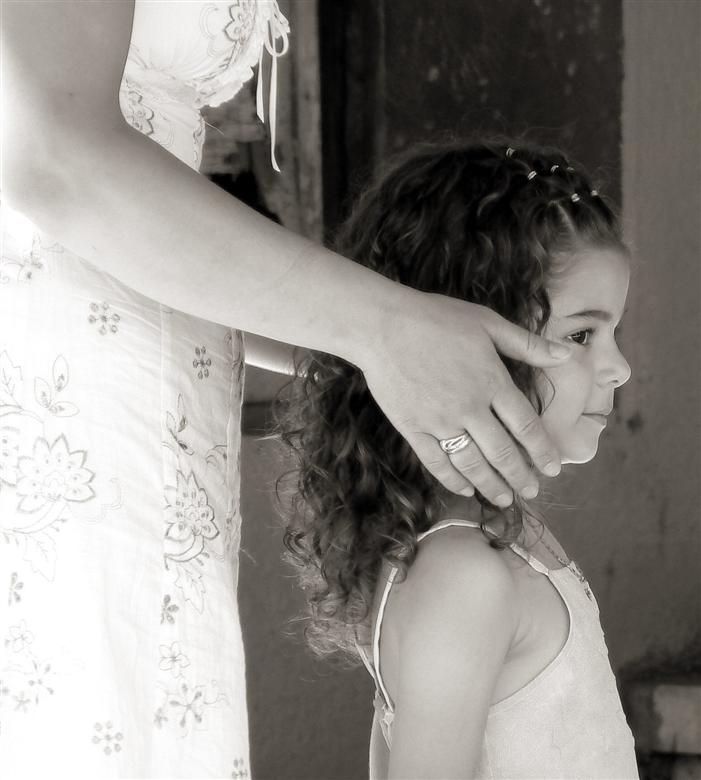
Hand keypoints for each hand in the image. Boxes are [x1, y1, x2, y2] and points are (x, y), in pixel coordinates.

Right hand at [360, 291, 570, 505]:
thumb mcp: (487, 323)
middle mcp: (470, 408)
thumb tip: (567, 354)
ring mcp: (440, 422)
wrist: (383, 326)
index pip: (526, 426)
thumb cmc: (436, 318)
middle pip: (502, 452)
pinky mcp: (413, 429)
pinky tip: (464, 489)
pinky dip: (452, 479)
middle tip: (531, 491)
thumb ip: (527, 344)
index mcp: (492, 382)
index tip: (553, 468)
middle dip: (520, 476)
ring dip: (491, 485)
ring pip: (472, 464)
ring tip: (504, 499)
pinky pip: (436, 462)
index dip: (542, 450)